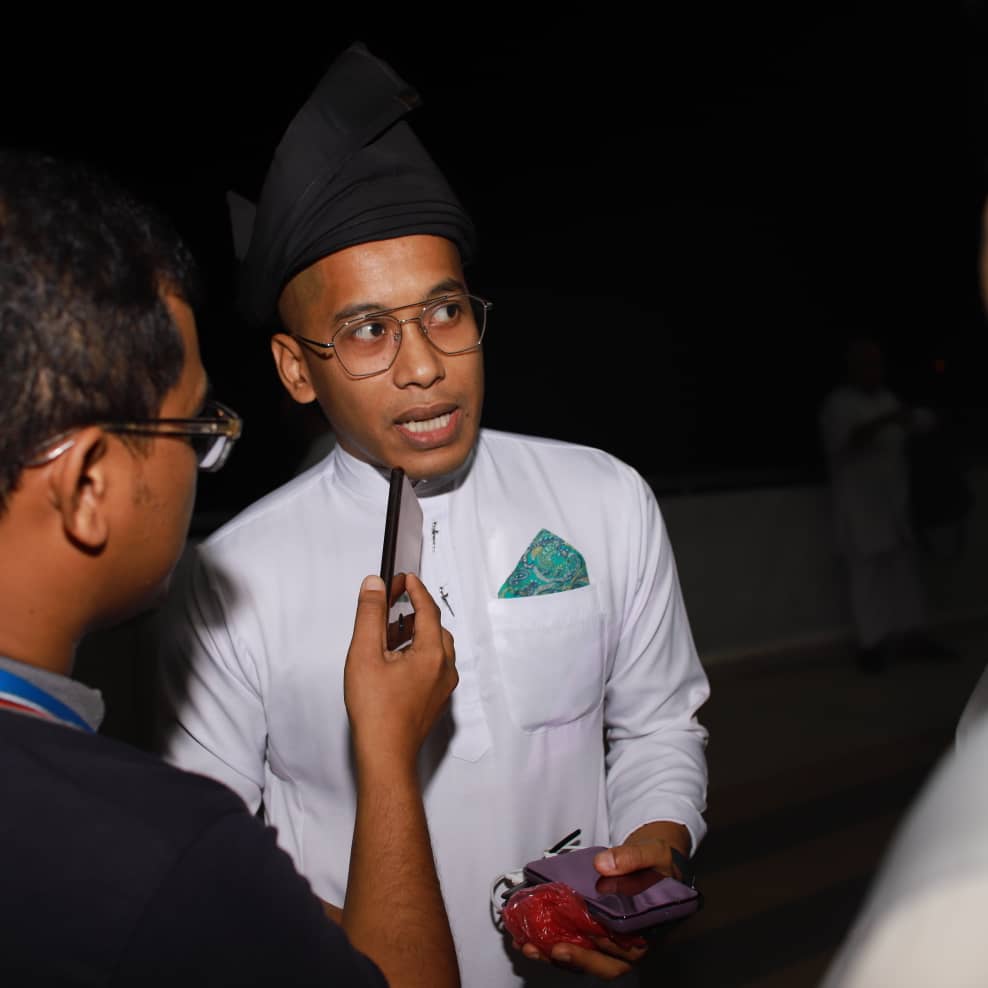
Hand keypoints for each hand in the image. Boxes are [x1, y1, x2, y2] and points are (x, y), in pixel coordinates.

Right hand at [343, 573, 456, 766]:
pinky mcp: (436, 700)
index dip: (416, 590)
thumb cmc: (377, 711)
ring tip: (388, 636)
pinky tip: (393, 662)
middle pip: (434, 629)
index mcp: (433, 654)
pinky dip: (416, 655)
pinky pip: (432, 667)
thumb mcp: (365, 654)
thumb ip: (370, 615)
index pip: (429, 610)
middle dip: (415, 613)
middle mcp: (445, 669)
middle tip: (392, 605)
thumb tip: (375, 585)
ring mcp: (443, 687)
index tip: (405, 578)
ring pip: (435, 649)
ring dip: (415, 636)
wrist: (385, 755)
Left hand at [517, 821, 690, 976]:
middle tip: (549, 948)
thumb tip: (603, 865)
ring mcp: (612, 937)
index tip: (568, 945)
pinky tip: (533, 934)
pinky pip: (577, 940)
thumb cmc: (660, 862)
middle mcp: (630, 941)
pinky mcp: (597, 928)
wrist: (656, 859)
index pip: (623, 953)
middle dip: (572, 958)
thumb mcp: (653, 853)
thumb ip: (632, 858)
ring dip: (557, 954)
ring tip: (530, 946)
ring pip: (586, 955)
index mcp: (649, 930)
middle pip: (601, 961)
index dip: (595, 954)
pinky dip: (555, 939)